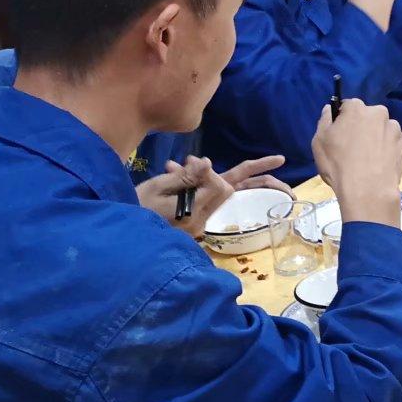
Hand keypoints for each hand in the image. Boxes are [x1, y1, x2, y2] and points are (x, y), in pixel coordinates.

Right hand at [138, 153, 284, 238]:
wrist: (121, 243)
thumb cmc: (134, 212)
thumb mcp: (156, 190)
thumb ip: (184, 176)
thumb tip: (208, 161)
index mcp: (196, 211)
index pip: (223, 186)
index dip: (214, 172)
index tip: (196, 163)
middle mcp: (203, 219)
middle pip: (236, 192)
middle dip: (257, 175)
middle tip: (280, 159)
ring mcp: (199, 223)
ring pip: (223, 195)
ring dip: (229, 177)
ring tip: (256, 162)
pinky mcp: (192, 223)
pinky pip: (207, 200)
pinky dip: (204, 184)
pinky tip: (182, 170)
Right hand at [311, 100, 401, 226]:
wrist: (368, 190)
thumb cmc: (338, 164)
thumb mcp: (319, 141)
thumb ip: (324, 120)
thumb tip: (329, 109)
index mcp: (356, 108)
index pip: (347, 106)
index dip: (342, 120)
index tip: (339, 134)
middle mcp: (378, 113)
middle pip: (367, 117)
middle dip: (361, 128)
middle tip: (352, 148)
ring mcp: (394, 128)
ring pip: (381, 129)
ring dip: (376, 138)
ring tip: (367, 159)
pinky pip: (392, 143)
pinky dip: (386, 150)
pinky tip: (379, 164)